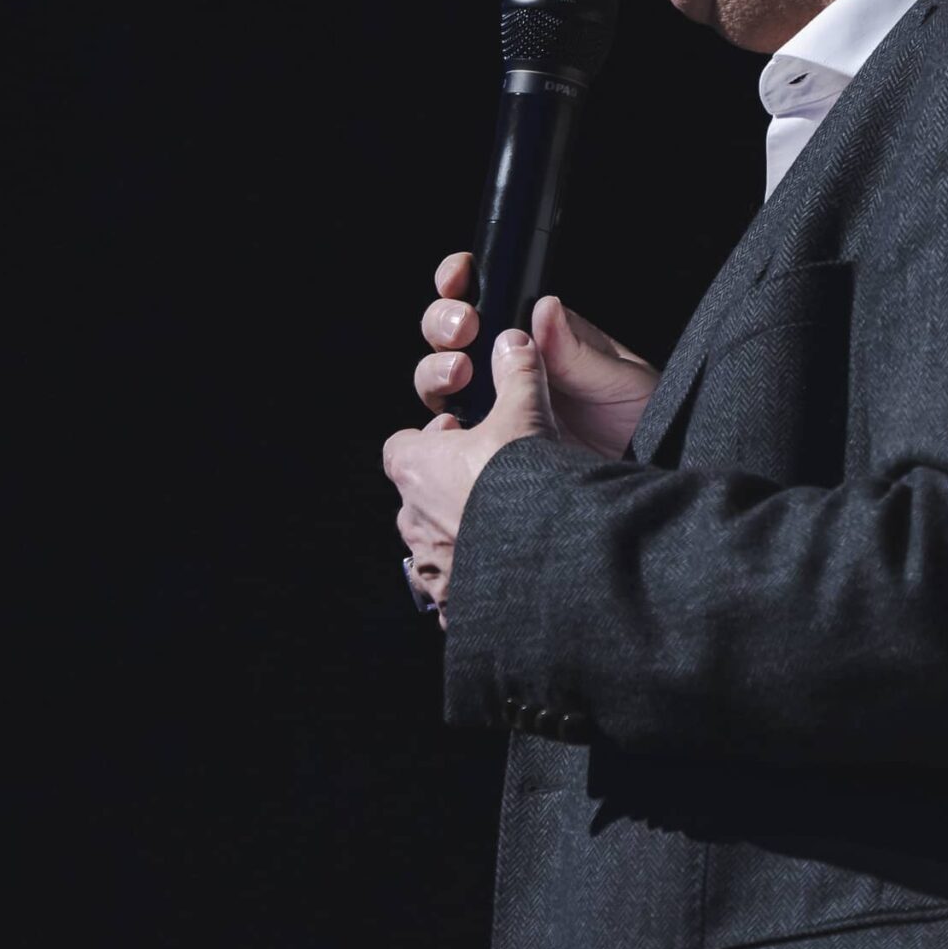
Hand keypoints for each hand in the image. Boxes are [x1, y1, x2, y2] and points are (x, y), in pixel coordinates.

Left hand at [384, 327, 555, 627]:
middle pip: (420, 495)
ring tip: (504, 526)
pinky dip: (474, 582)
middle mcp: (412, 521)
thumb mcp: (525, 415)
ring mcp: (430, 568)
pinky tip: (507, 572)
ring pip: (436, 544)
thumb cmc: (524, 485)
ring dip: (461, 534)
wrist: (546, 559)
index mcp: (415, 470)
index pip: (401, 446)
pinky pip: (455, 592)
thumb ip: (517, 374)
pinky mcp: (452, 606)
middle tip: (490, 479)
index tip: (461, 433)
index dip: (432, 438)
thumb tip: (515, 342)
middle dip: (450, 487)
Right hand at [413, 252, 658, 460]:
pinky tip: (455, 421)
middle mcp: (508, 363)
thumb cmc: (641, 419)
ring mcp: (493, 402)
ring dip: (436, 368)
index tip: (459, 279)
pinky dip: (441, 421)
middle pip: (450, 330)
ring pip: (439, 375)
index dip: (461, 279)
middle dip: (444, 321)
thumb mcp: (620, 380)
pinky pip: (449, 428)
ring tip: (460, 374)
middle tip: (464, 329)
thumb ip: (577, 351)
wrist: (637, 477)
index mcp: (540, 332)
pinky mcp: (486, 441)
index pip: (488, 291)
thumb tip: (544, 308)